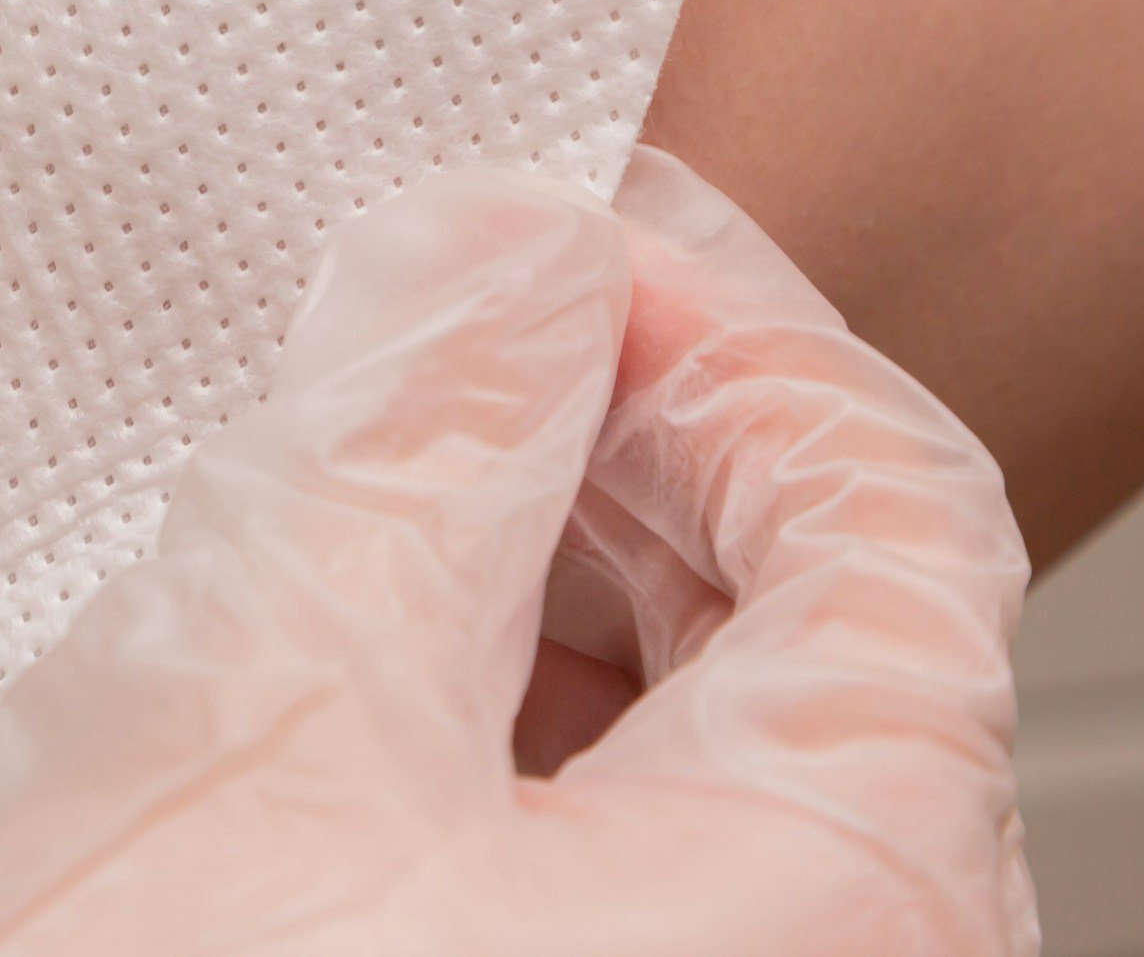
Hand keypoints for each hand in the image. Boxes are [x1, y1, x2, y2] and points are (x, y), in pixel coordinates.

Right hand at [0, 146, 1036, 954]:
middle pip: (825, 616)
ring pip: (718, 724)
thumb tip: (502, 251)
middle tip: (447, 332)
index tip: (537, 253)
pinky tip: (374, 650)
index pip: (886, 509)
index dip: (713, 333)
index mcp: (849, 900)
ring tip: (384, 470)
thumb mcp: (258, 704)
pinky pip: (630, 837)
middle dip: (631, 438)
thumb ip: (416, 434)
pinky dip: (518, 699)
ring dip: (562, 559)